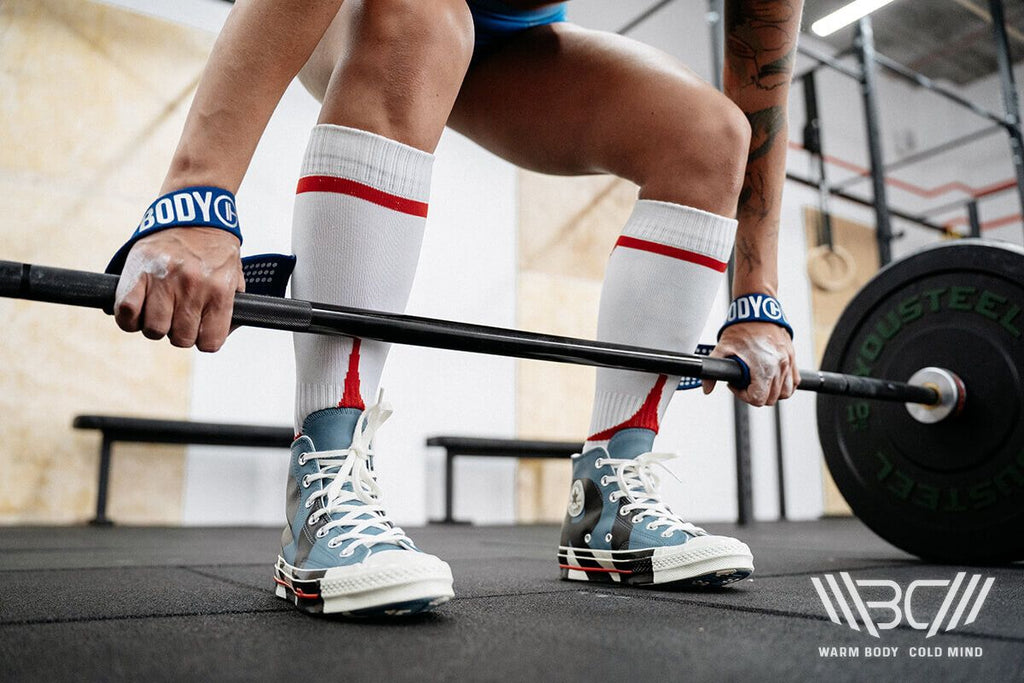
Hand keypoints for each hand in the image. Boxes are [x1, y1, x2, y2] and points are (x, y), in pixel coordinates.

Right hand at [113, 227, 243, 351]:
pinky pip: (126, 310)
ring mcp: (164, 279)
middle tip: (178, 316)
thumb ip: (230, 309)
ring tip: (158, 310)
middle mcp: (193, 286)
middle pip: (180, 338)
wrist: (194, 210)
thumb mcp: (234, 277)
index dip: (203, 340)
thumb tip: (214, 338)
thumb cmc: (215, 248)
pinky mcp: (138, 270)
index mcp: (220, 290)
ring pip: (154, 329)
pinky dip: (128, 318)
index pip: (210, 342)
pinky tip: (136, 310)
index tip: (199, 330)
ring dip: (154, 325)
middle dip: (179, 332)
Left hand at [702, 323, 798, 406]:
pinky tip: (772, 379)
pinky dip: (785, 385)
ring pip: (785, 393)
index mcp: (763, 367)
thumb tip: (706, 388)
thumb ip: (713, 369)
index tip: (736, 385)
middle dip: (756, 394)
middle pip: (771, 398)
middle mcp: (779, 366)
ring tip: (758, 382)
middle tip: (744, 383)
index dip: (744, 396)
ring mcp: (788, 362)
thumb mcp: (722, 348)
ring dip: (771, 392)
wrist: (758, 309)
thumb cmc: (742, 328)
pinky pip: (794, 381)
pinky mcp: (792, 357)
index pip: (758, 399)